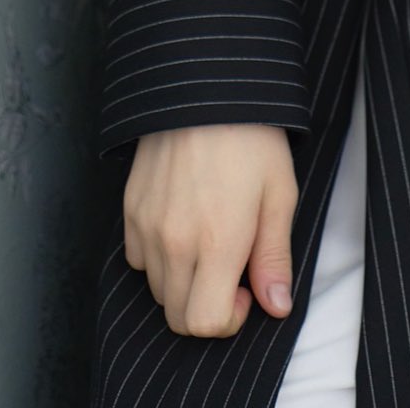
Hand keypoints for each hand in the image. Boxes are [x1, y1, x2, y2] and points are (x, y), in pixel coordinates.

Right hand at [123, 121, 298, 337]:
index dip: (229, 319)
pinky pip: (137, 257)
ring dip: (181, 281)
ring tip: (206, 239)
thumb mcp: (279, 193)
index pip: (205, 324)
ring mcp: (147, 224)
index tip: (244, 288)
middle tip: (229, 266)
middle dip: (206, 305)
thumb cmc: (251, 138)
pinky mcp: (130, 207)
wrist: (206, 86)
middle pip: (177, 315)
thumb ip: (275, 256)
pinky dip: (157, 256)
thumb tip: (276, 306)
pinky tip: (181, 224)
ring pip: (156, 288)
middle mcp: (175, 241)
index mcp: (218, 243)